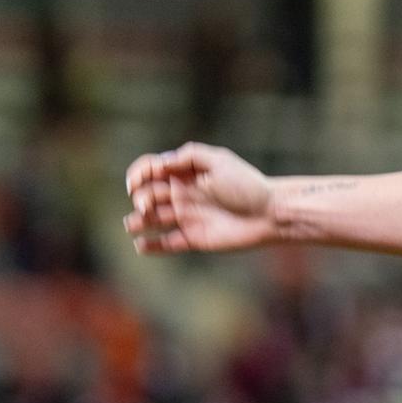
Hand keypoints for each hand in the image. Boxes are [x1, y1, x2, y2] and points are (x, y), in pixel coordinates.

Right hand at [125, 142, 276, 252]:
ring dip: (137, 221)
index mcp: (185, 173)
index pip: (151, 170)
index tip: (135, 183)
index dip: (137, 174)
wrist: (268, 214)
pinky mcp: (193, 239)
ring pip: (152, 220)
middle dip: (140, 200)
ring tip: (133, 224)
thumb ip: (190, 156)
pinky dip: (150, 246)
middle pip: (147, 194)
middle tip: (146, 207)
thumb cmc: (246, 185)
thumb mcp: (220, 161)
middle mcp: (182, 194)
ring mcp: (186, 217)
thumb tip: (162, 163)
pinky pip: (166, 244)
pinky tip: (141, 245)